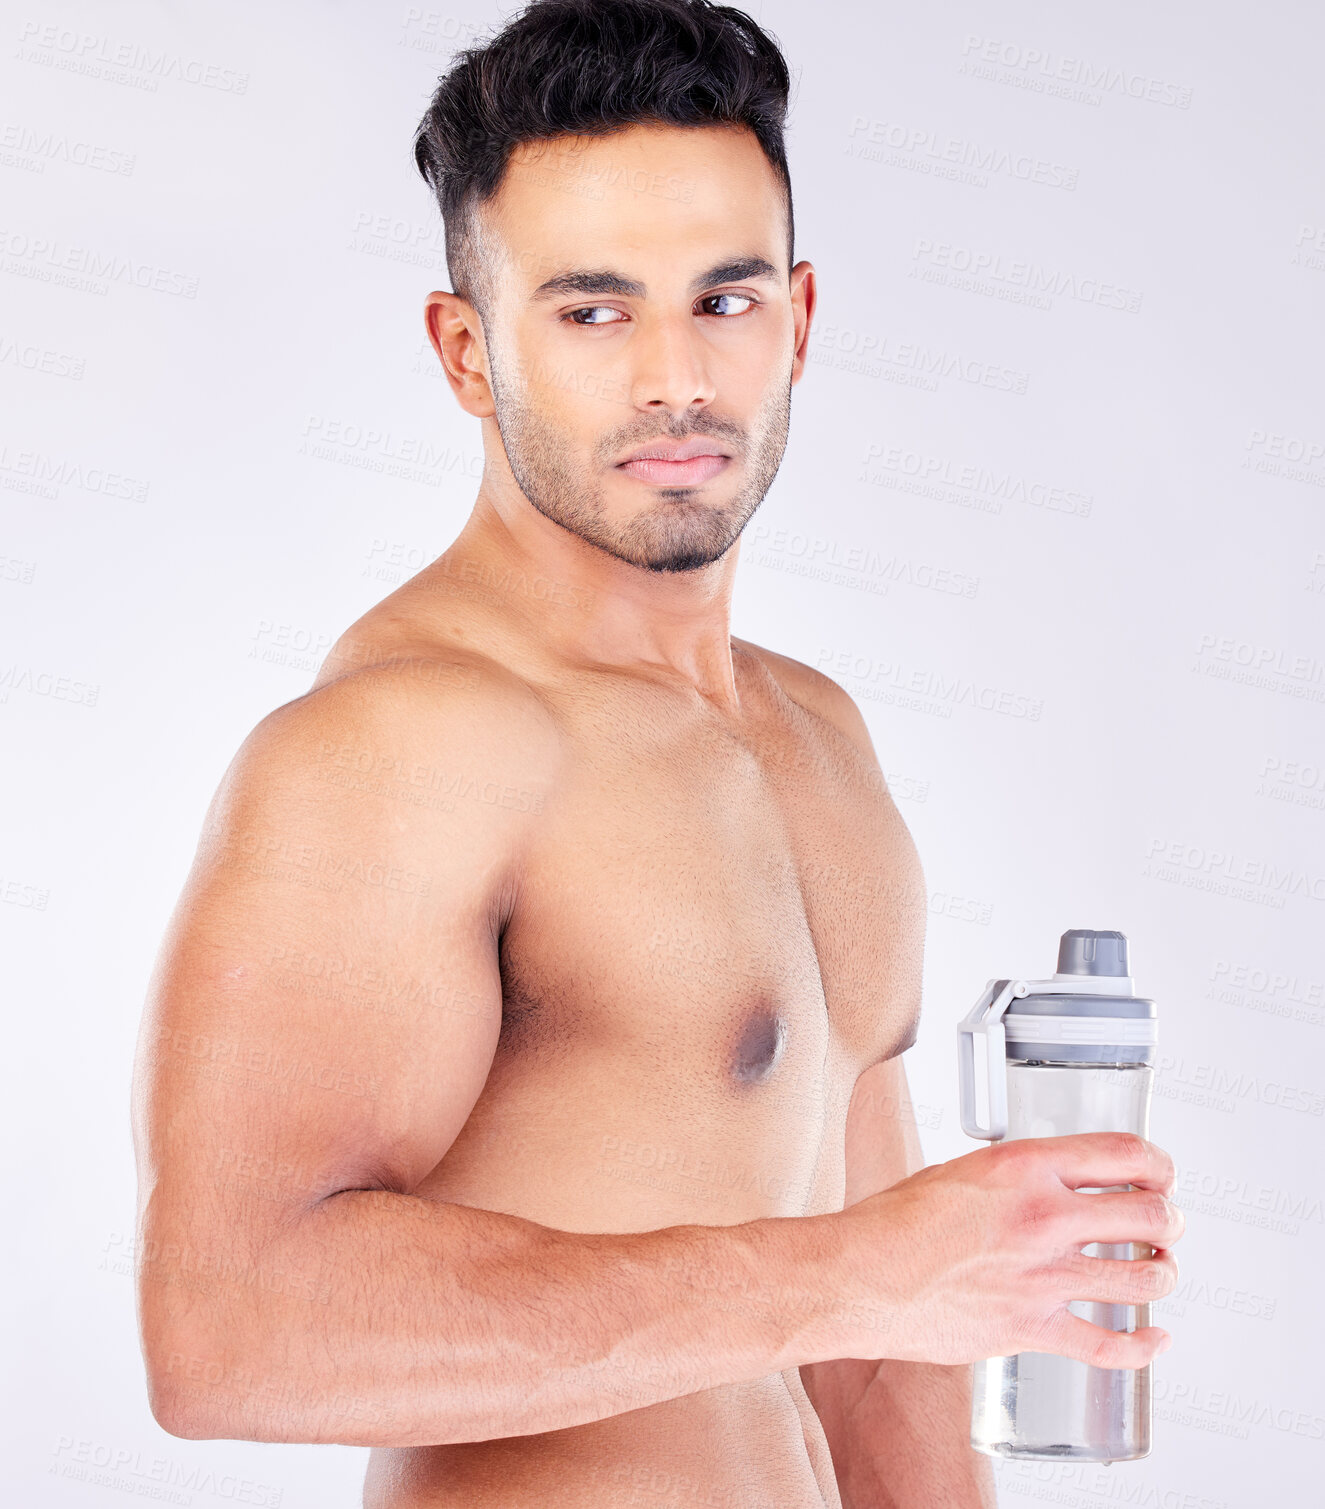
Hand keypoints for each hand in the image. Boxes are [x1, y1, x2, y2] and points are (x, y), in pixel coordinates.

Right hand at [835, 1132, 1182, 1367]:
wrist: (860, 1277)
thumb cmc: (893, 1223)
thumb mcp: (959, 1172)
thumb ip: (1011, 1179)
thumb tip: (1040, 1188)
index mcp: (1023, 1167)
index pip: (1123, 1154)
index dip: (1157, 1164)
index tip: (1160, 1172)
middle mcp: (1042, 1217)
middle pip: (1148, 1214)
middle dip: (1168, 1219)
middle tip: (1165, 1223)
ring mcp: (1042, 1276)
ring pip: (1143, 1277)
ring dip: (1163, 1272)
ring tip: (1159, 1269)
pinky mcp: (1032, 1329)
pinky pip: (1109, 1345)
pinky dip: (1145, 1347)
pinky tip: (1155, 1339)